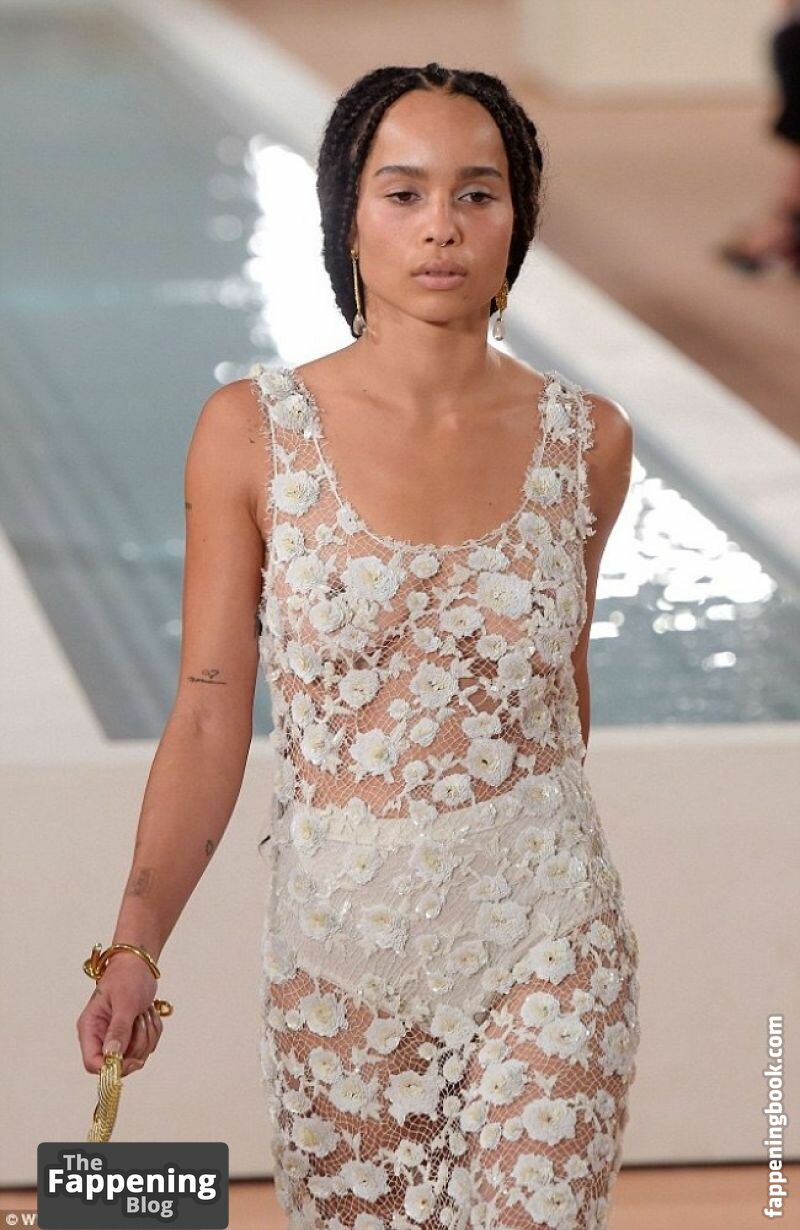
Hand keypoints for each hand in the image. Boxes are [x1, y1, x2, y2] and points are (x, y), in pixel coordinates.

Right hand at [76, 952, 164, 1075]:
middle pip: (118, 1064)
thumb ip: (118, 1030)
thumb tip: (112, 1057)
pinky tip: (147, 1013)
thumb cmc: (127, 977)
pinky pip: (148, 1046)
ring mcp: (116, 1037)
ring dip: (147, 1035)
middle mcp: (100, 1037)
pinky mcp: (132, 1035)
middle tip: (140, 1021)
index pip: (93, 1064)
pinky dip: (153, 1031)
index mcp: (90, 1029)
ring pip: (136, 1056)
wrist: (138, 963)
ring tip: (143, 1012)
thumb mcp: (124, 1002)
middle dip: (137, 1046)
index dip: (112, 1068)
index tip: (133, 1059)